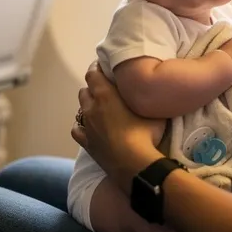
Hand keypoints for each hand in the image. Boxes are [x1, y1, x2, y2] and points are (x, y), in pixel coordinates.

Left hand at [72, 62, 165, 189]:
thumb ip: (147, 98)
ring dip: (88, 105)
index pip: (93, 73)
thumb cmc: (145, 134)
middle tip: (106, 88)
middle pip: (85, 90)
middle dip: (93, 87)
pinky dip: (82, 126)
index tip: (105, 67)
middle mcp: (91, 108)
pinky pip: (78, 130)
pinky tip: (90, 128)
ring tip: (100, 108)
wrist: (134, 164)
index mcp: (105, 95)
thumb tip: (151, 90)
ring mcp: (87, 127)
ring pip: (80, 109)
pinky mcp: (87, 144)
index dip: (97, 68)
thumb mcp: (153, 110)